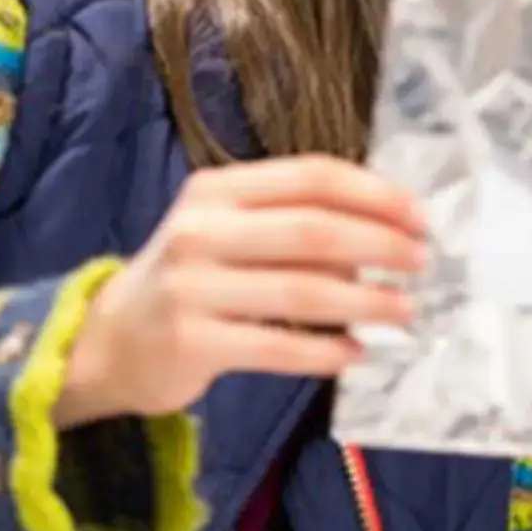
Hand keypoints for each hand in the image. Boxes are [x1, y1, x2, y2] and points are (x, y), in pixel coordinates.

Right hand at [57, 155, 424, 424]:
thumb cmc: (190, 280)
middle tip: (421, 262)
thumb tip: (385, 232)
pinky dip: (325, 351)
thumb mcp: (225, 231)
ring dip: (365, 302)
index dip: (373, 194)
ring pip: (300, 290)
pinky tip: (355, 353)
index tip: (419, 216)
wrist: (109, 342)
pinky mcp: (191, 342)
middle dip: (379, 244)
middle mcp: (199, 230)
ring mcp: (191, 286)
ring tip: (404, 311)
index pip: (309, 177)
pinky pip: (276, 346)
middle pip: (311, 230)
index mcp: (216, 190)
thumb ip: (288, 221)